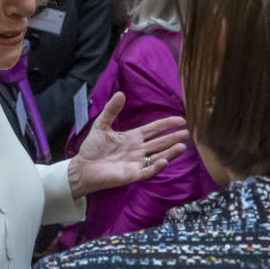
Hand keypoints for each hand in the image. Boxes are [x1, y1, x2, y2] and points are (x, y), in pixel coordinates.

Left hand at [67, 91, 188, 198]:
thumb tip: (120, 93)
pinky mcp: (132, 174)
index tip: (181, 120)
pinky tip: (164, 161)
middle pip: (160, 143)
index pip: (154, 129)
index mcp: (132, 138)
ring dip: (170, 152)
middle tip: (186, 133)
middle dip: (173, 138)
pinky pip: (147, 171)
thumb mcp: (101, 126)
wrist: (83, 167)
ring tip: (182, 146)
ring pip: (158, 157)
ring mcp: (136, 163)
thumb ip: (111, 110)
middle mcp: (138, 150)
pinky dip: (156, 167)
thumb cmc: (92, 148)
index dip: (167, 124)